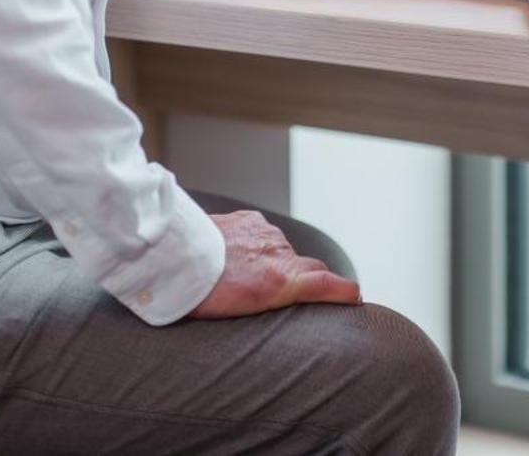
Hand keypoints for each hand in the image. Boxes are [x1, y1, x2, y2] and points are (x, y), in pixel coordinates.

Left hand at [185, 210, 360, 318]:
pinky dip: (256, 245)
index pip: (327, 282)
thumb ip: (269, 297)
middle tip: (288, 292)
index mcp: (280, 280)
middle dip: (306, 278)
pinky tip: (236, 254)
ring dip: (272, 261)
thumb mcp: (241, 310)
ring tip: (246, 274)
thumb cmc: (200, 292)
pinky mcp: (249, 218)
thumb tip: (278, 296)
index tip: (355, 296)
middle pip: (308, 265)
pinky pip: (261, 234)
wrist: (173, 255)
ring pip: (282, 250)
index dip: (344, 291)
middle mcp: (279, 253)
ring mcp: (265, 233)